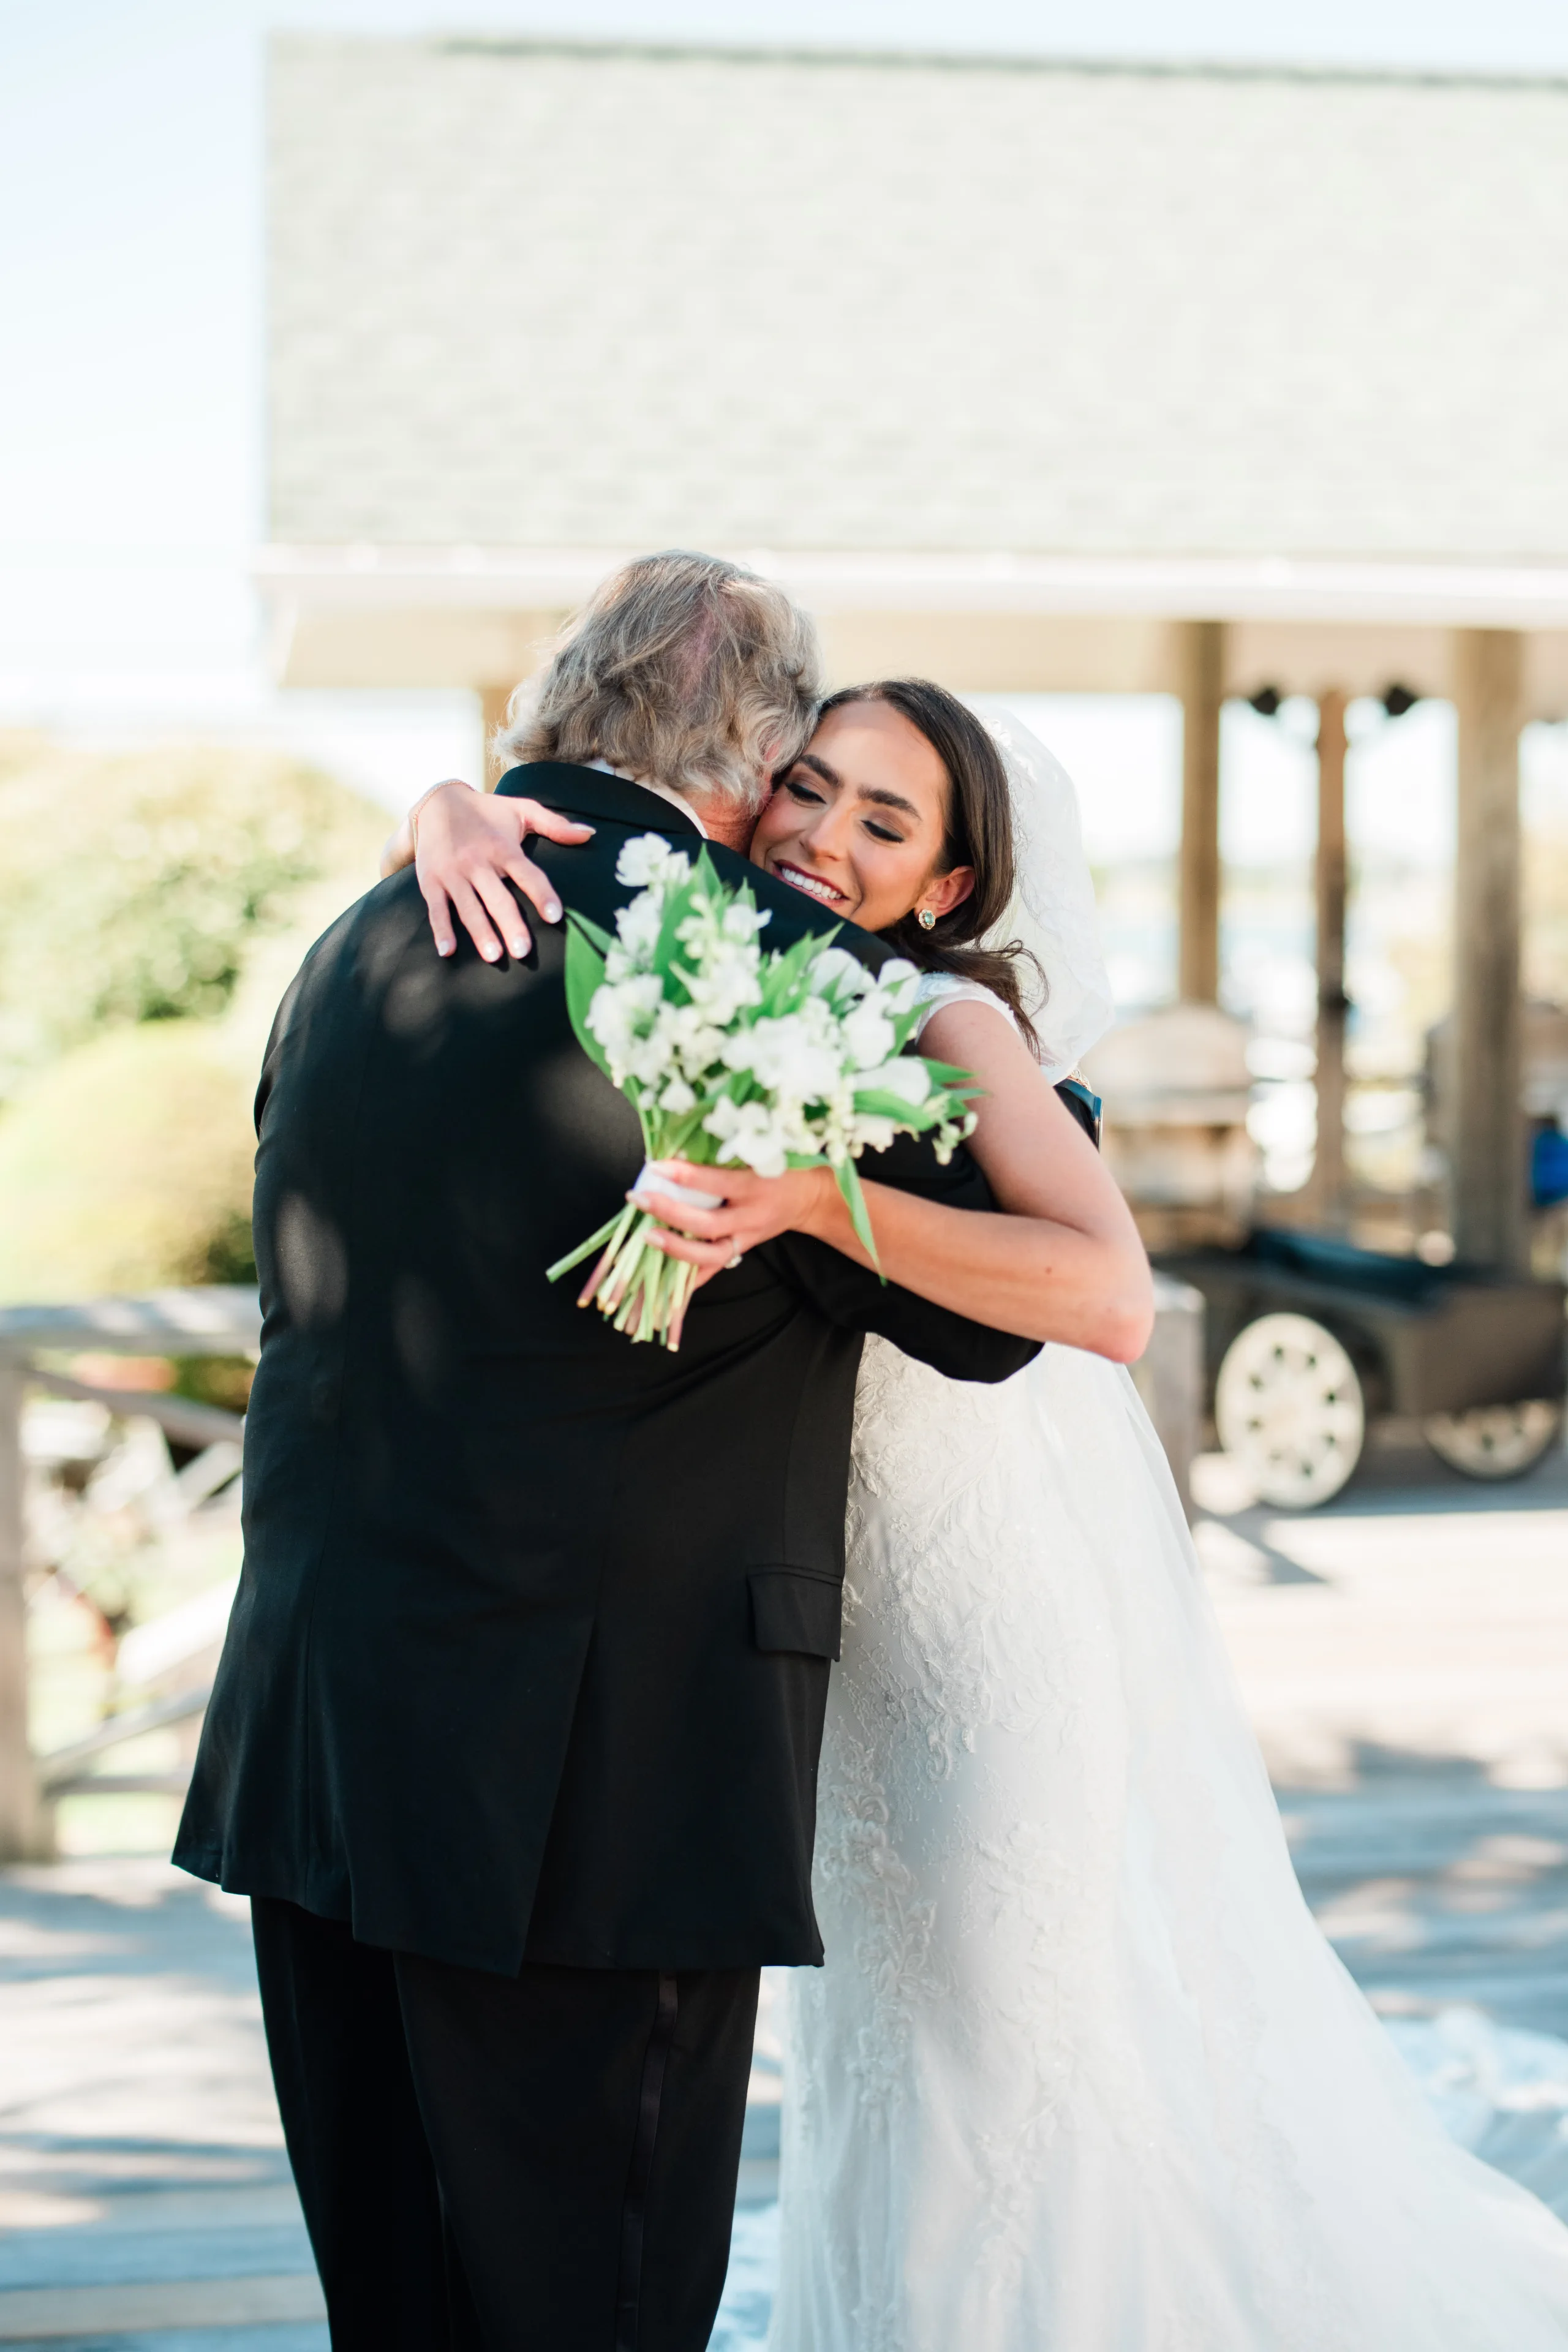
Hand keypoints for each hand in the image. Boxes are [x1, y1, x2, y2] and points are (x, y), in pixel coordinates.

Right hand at [394, 781, 595, 960]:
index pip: (527, 873)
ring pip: (468, 907)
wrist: (435, 804)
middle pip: (497, 897)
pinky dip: (440, 929)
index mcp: (503, 847)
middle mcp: (477, 861)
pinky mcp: (431, 881)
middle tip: (523, 951)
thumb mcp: (521, 810)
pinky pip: (436, 908)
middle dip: (510, 924)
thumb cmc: (487, 813)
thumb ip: (555, 824)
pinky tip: (447, 951)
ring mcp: (453, 873)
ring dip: (480, 932)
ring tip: (494, 956)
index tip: (555, 916)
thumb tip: (590, 834)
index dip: (542, 894)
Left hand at [629, 1160, 835, 1285]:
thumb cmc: (782, 1167)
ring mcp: (746, 1238)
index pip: (715, 1182)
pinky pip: (714, 1269)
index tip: (656, 1166)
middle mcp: (750, 1216)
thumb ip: (724, 1154)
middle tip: (640, 1199)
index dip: (685, 1175)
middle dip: (670, 1213)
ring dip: (676, 1249)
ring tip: (648, 1236)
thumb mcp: (761, 1152)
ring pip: (710, 1254)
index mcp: (755, 1186)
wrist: (810, 1198)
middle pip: (707, 1224)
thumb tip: (678, 1148)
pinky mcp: (742, 1250)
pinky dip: (691, 1280)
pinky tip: (667, 1286)